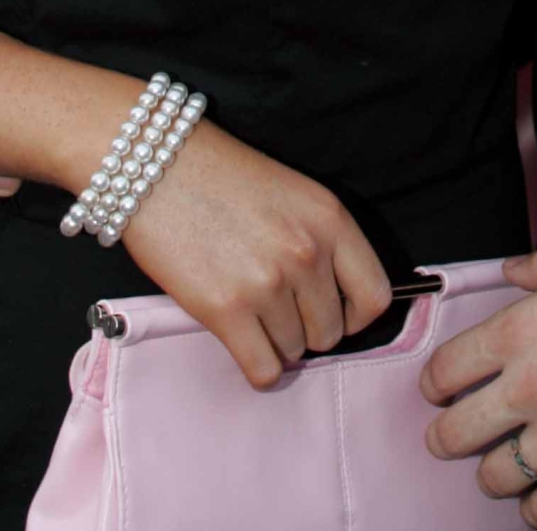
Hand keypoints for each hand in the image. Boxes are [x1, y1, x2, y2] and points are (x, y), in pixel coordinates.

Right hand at [111, 123, 392, 391]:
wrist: (160, 166)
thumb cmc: (225, 178)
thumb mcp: (295, 195)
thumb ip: (323, 242)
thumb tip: (336, 302)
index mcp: (332, 220)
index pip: (376, 296)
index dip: (356, 315)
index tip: (334, 313)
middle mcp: (308, 253)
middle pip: (331, 332)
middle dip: (307, 327)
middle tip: (277, 307)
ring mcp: (268, 283)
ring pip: (294, 351)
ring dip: (275, 340)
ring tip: (249, 309)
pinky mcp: (226, 310)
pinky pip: (263, 370)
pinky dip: (258, 367)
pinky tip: (244, 344)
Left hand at [422, 225, 536, 526]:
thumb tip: (511, 270)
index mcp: (522, 330)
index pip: (447, 367)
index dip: (435, 380)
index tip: (438, 386)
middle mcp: (530, 389)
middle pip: (456, 432)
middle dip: (446, 434)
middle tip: (449, 434)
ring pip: (496, 476)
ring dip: (493, 472)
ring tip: (498, 465)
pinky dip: (535, 509)